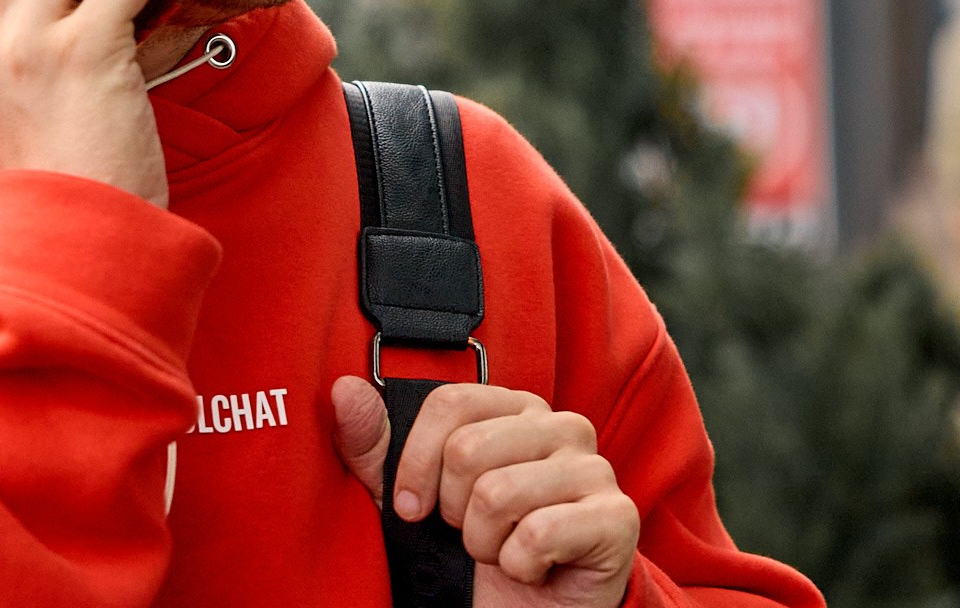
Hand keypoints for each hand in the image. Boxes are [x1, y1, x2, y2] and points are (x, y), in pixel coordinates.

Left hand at [331, 378, 639, 606]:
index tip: (412, 508)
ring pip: (498, 493)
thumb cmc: (475, 556)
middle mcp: (561, 427)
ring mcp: (594, 469)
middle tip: (471, 536)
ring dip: (484, 544)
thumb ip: (376, 448)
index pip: (451, 402)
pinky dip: (520, 566)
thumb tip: (344, 390)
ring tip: (501, 552)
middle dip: (453, 512)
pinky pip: (538, 534)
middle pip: (469, 449)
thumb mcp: (413, 503)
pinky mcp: (616, 517)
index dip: (417, 461)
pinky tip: (534, 568)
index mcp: (516, 410)